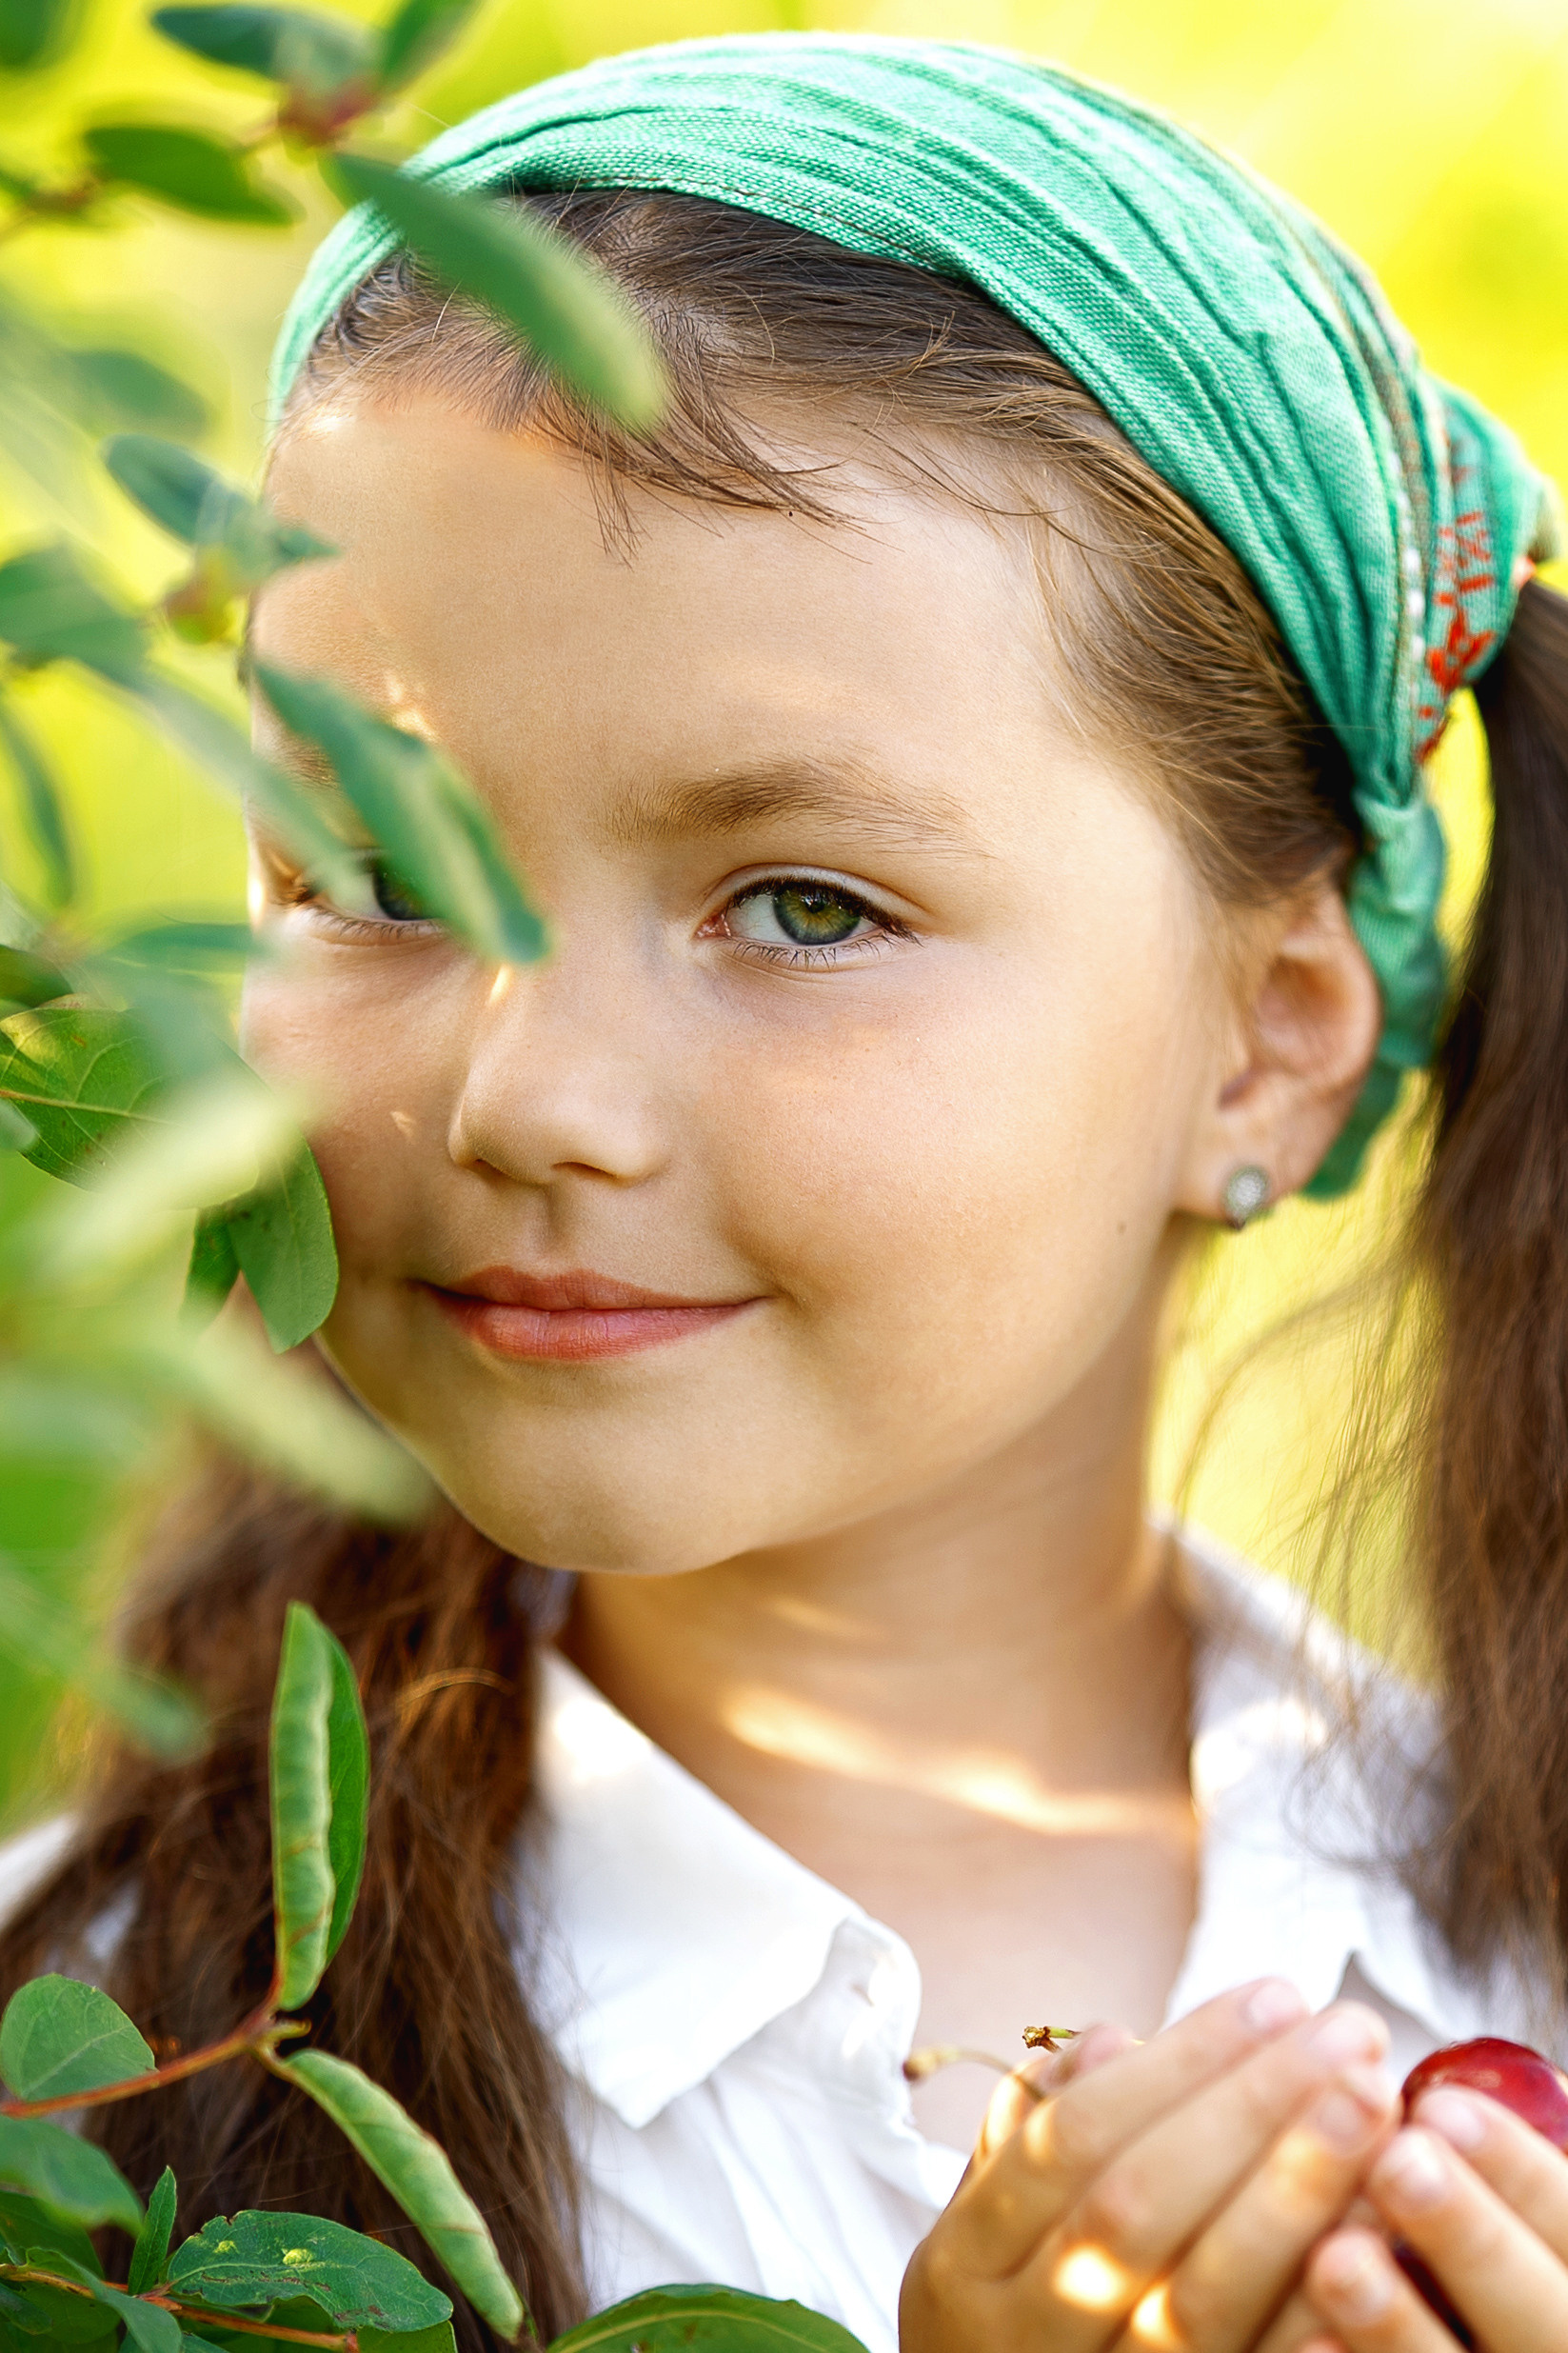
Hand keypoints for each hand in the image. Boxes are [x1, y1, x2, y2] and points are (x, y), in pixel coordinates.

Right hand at [898, 1979, 1398, 2351]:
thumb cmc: (1012, 2305)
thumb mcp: (992, 2219)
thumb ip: (1045, 2126)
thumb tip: (1116, 2040)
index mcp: (967, 2259)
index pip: (1072, 2138)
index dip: (1178, 2065)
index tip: (1278, 1995)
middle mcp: (1024, 2333)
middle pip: (1138, 2212)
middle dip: (1250, 2110)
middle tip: (1349, 2033)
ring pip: (1200, 2303)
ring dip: (1296, 2197)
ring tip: (1376, 2105)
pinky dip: (1309, 2313)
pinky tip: (1377, 2240)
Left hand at [1290, 2081, 1567, 2346]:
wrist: (1498, 2332)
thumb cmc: (1508, 2247)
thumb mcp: (1529, 2204)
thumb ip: (1527, 2154)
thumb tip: (1476, 2085)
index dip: (1521, 2176)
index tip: (1440, 2107)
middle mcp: (1556, 2347)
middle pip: (1540, 2320)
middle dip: (1469, 2239)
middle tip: (1395, 2163)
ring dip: (1397, 2325)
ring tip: (1335, 2257)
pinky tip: (1310, 2346)